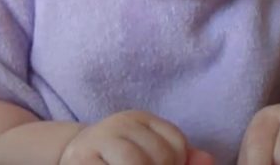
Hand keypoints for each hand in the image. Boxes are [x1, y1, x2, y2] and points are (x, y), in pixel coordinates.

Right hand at [60, 110, 213, 164]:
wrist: (71, 158)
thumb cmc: (115, 162)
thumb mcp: (148, 157)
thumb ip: (179, 159)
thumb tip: (208, 159)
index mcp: (138, 120)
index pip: (175, 142)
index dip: (177, 163)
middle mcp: (118, 123)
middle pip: (160, 154)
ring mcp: (97, 140)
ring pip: (135, 162)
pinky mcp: (81, 159)